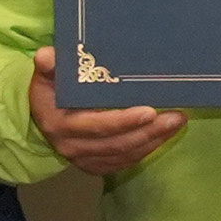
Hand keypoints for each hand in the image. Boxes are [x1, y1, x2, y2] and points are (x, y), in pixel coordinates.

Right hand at [26, 44, 183, 177]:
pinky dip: (147, 148)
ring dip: (154, 139)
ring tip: (177, 121)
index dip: (123, 121)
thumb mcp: (46, 77)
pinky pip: (126, 161)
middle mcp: (72, 147)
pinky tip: (164, 134)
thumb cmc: (50, 93)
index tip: (149, 110)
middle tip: (175, 116)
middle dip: (148, 131)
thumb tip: (46, 54)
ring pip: (125, 153)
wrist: (43, 120)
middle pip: (116, 143)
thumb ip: (49, 66)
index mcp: (60, 125)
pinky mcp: (96, 166)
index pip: (96, 126)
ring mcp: (85, 159)